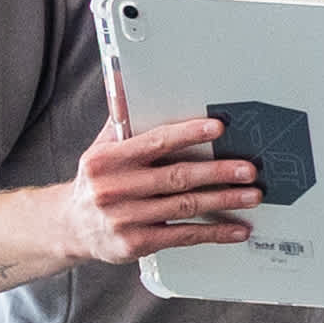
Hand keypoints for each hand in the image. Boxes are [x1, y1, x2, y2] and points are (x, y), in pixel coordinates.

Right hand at [58, 112, 263, 263]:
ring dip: (224, 200)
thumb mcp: (100, 148)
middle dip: (218, 172)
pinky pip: (183, 235)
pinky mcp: (136, 244)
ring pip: (185, 206)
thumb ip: (121, 119)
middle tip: (249, 169)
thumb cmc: (96, 182)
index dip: (188, 134)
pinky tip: (237, 229)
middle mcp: (113, 189)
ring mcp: (125, 219)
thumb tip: (126, 78)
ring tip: (252, 194)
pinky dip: (214, 232)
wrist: (71, 227)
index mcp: (106, 160)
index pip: (154, 142)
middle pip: (177, 177)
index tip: (217, 128)